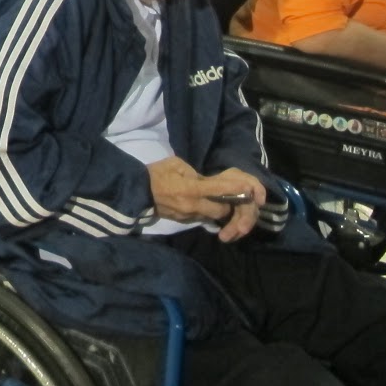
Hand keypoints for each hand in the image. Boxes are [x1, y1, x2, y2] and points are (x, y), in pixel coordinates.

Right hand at [147, 156, 264, 242]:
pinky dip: (205, 212)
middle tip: (229, 196)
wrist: (137, 191)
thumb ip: (194, 173)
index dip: (235, 189)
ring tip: (216, 200)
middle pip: (221, 211)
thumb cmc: (155, 174)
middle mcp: (192, 205)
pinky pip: (200, 218)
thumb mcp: (175, 164)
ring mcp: (187, 215)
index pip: (218, 190)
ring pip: (211, 217)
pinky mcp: (183, 220)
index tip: (248, 188)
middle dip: (228, 205)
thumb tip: (205, 181)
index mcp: (190, 189)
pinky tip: (201, 204)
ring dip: (216, 210)